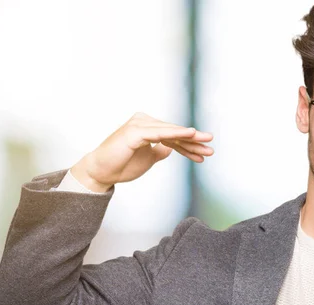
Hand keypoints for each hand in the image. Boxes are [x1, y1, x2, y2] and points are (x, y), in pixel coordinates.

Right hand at [71, 112, 213, 191]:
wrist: (101, 172)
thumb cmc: (122, 165)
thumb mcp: (148, 159)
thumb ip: (159, 151)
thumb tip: (171, 147)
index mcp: (147, 127)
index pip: (173, 136)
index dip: (189, 145)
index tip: (205, 154)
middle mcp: (144, 122)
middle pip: (174, 132)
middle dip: (194, 142)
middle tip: (211, 148)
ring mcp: (139, 125)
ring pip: (170, 132)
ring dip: (189, 138)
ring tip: (206, 142)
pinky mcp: (134, 132)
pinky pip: (159, 133)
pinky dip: (176, 133)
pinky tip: (191, 133)